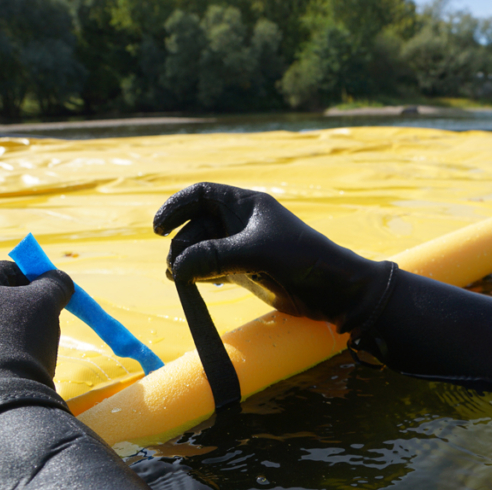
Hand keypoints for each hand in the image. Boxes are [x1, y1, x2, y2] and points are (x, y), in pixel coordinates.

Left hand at [0, 261, 73, 459]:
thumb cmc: (19, 339)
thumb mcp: (45, 302)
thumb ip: (55, 283)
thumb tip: (59, 279)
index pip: (6, 269)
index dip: (36, 277)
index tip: (55, 294)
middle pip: (0, 298)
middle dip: (29, 306)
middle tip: (49, 320)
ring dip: (21, 331)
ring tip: (35, 348)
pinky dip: (9, 353)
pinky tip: (22, 367)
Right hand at [153, 183, 394, 333]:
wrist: (333, 291)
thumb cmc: (302, 260)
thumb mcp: (256, 252)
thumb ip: (214, 256)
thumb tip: (176, 268)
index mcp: (246, 205)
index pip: (200, 195)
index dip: (176, 207)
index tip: (158, 228)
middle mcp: (241, 223)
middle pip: (195, 226)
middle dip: (182, 245)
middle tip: (178, 268)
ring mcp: (241, 248)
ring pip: (200, 250)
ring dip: (187, 263)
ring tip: (182, 279)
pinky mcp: (244, 272)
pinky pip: (211, 269)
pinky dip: (199, 276)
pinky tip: (194, 286)